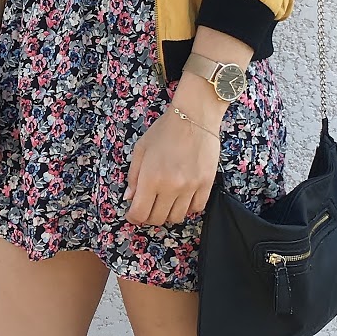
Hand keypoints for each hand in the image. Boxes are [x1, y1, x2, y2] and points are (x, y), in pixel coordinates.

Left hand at [123, 88, 222, 225]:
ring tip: (165, 203)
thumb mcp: (141, 149)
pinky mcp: (206, 184)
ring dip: (167, 214)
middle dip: (148, 217)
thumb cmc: (164, 130)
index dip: (133, 217)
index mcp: (151, 178)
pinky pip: (196, 208)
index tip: (132, 214)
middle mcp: (171, 186)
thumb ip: (133, 176)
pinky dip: (187, 208)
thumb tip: (130, 198)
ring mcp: (190, 187)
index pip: (140, 213)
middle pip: (158, 219)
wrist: (194, 116)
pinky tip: (182, 198)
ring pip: (177, 217)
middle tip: (147, 208)